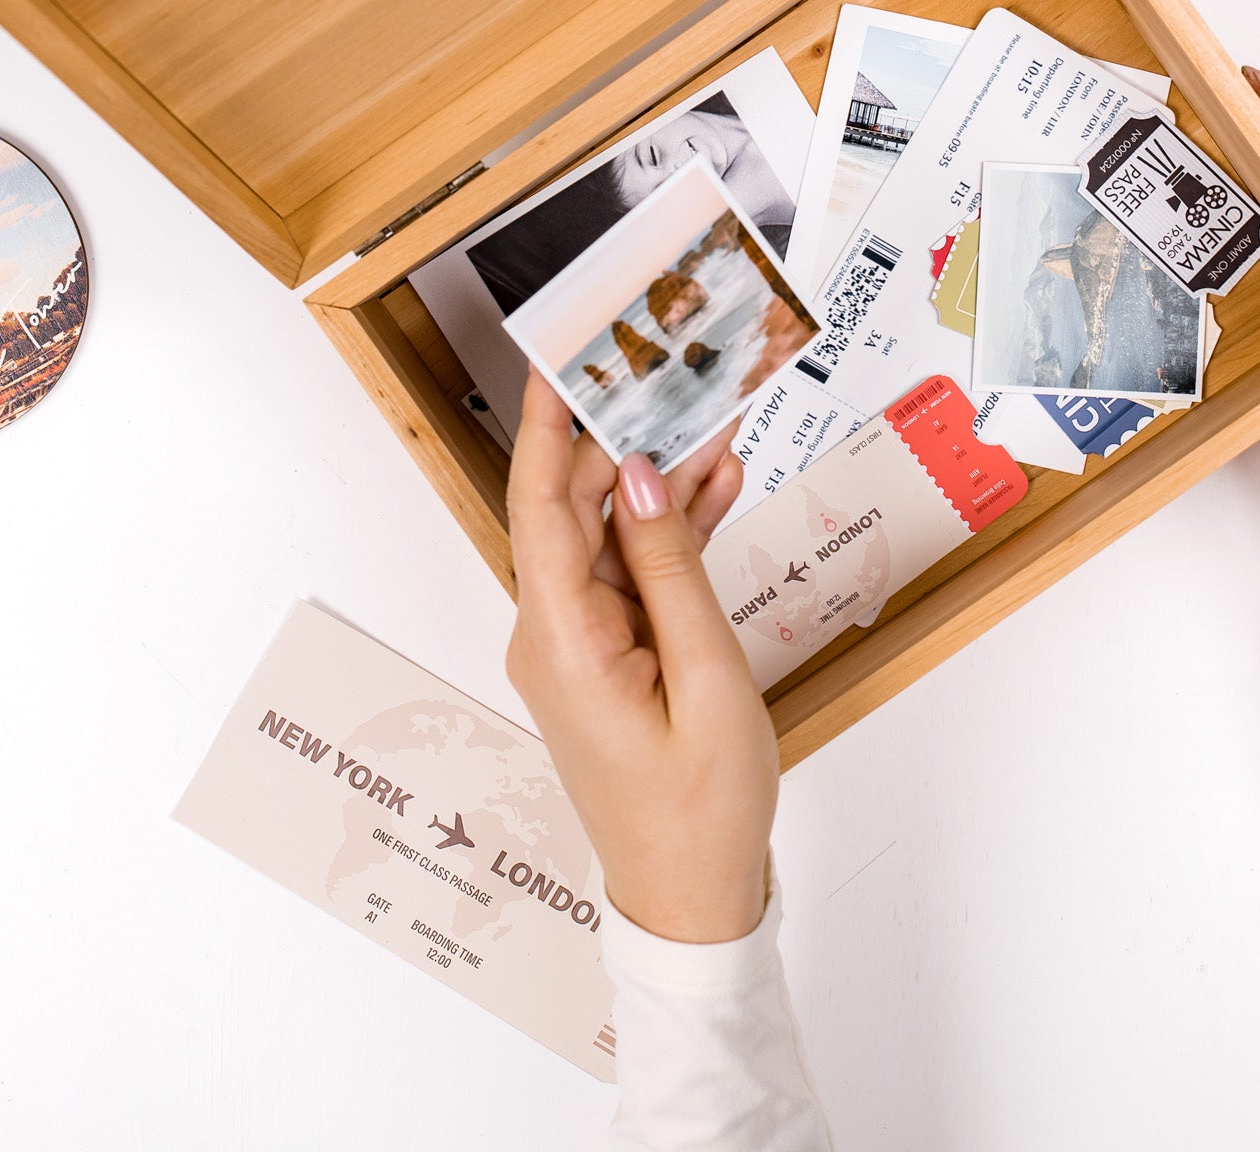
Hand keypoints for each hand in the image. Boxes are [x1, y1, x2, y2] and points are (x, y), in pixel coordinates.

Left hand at [505, 370, 777, 942]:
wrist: (692, 898)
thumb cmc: (701, 807)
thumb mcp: (707, 677)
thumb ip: (671, 570)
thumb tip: (641, 479)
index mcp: (563, 642)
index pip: (541, 506)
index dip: (549, 427)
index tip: (560, 361)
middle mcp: (551, 635)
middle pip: (576, 511)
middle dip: (627, 443)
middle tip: (679, 384)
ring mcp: (574, 647)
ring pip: (610, 538)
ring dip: (661, 488)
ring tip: (718, 428)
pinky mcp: (601, 657)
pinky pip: (629, 577)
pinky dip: (669, 538)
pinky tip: (714, 491)